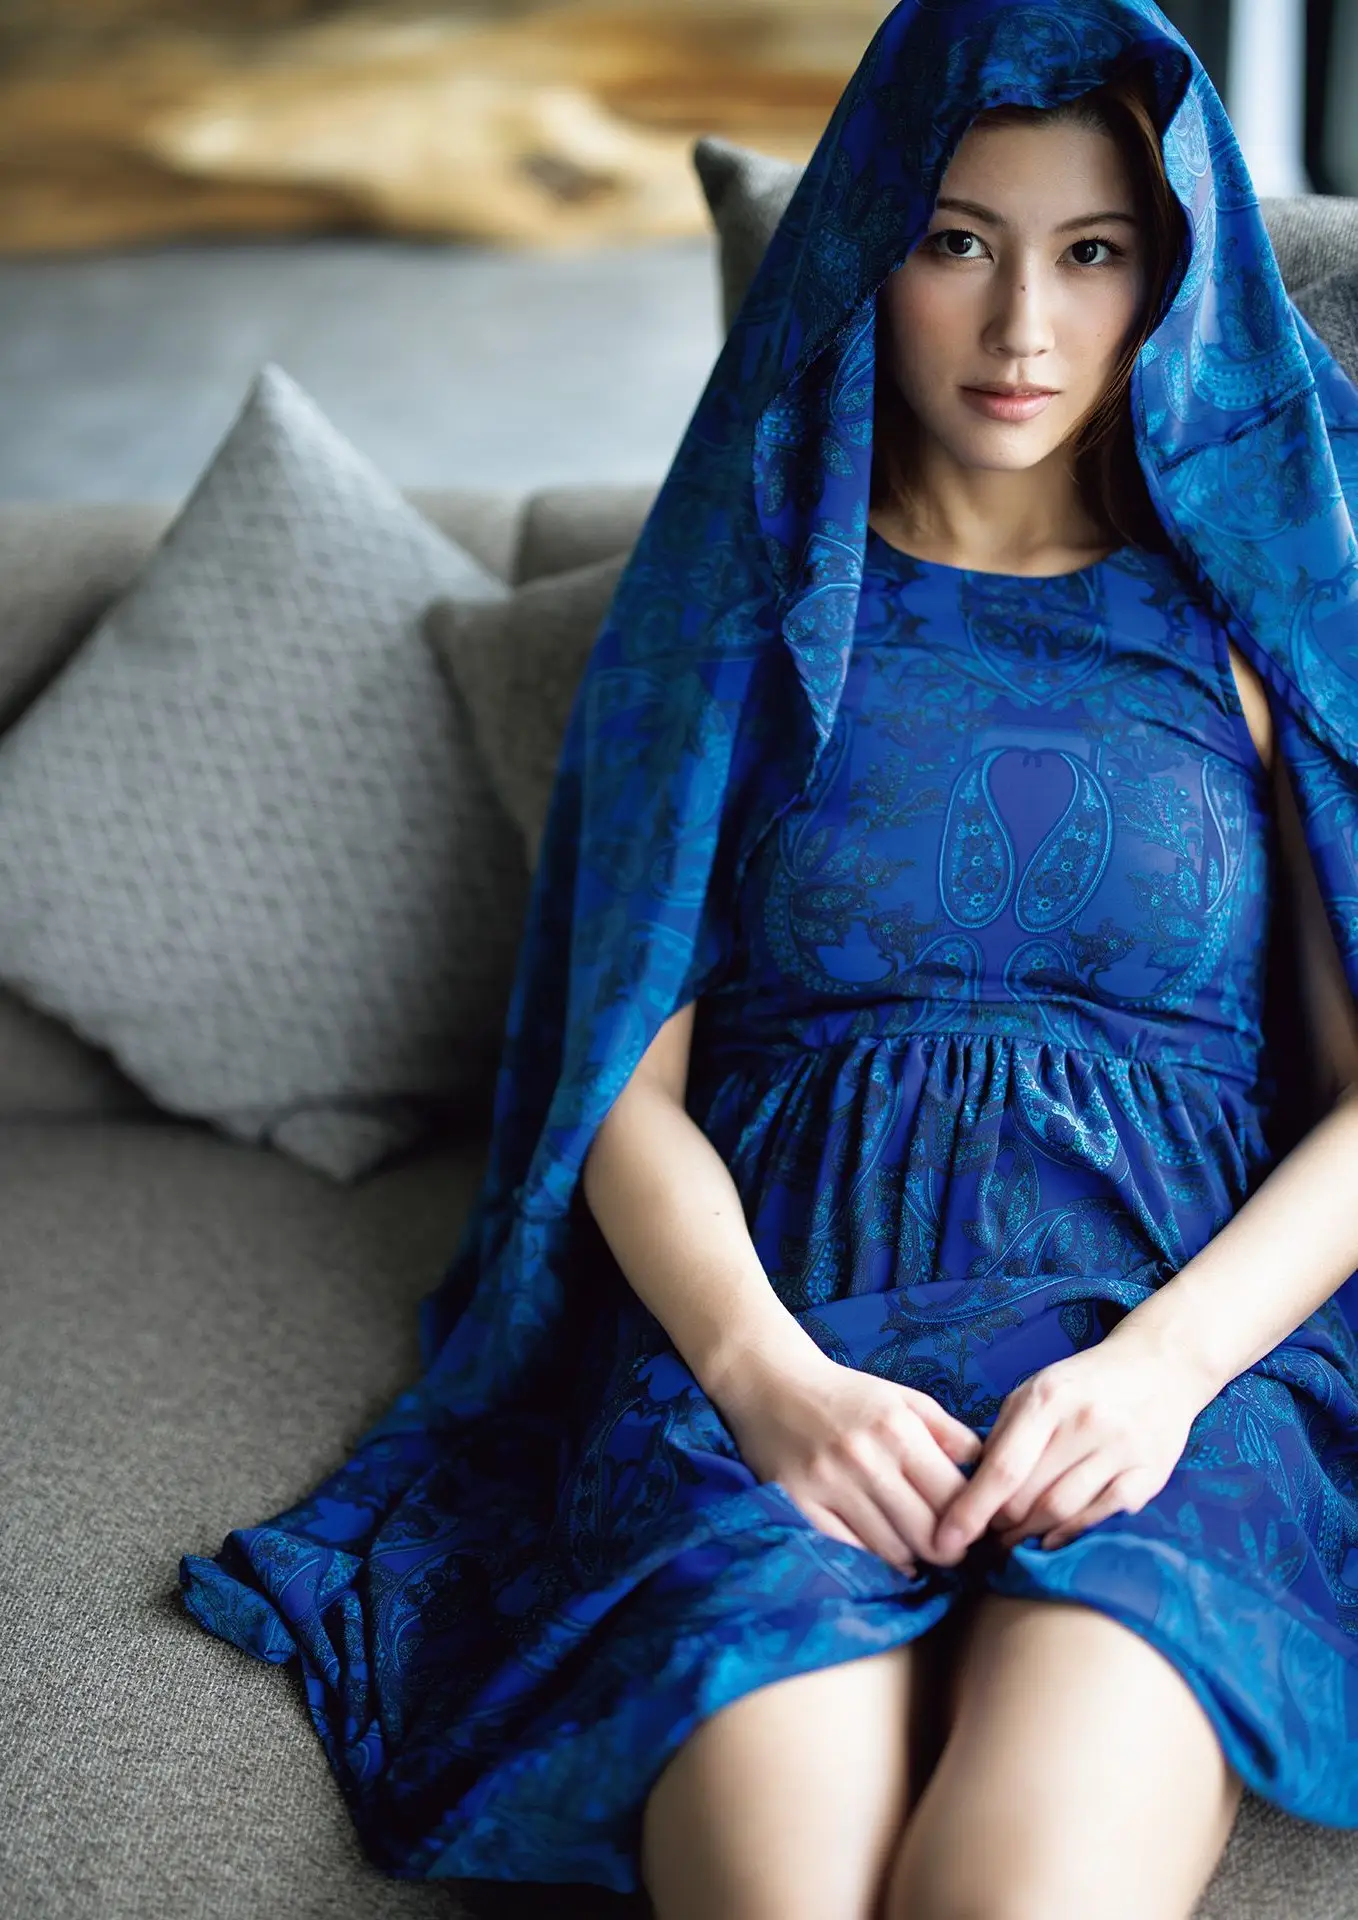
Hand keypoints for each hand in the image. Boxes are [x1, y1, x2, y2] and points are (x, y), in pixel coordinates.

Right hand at [720, 1352, 983, 1575]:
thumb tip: (990, 1473)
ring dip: (911, 1557)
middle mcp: (865, 1458)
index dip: (971, 1523)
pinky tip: (883, 1552)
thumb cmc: (847, 1395)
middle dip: (946, 1549)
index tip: (972, 1530)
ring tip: (915, 1547)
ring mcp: (828, 1484)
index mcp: (898, 1429)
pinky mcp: (798, 1504)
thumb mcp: (905, 1399)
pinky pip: (849, 1551)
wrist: (772, 1383)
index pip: (954, 1499)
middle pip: (927, 1533)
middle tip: (948, 1549)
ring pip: (892, 1551)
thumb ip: (951, 1434)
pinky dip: (872, 1560)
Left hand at [928, 1330, 1204, 1562]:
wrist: (1160, 1366)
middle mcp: (1086, 1423)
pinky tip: (1050, 1539)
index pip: (1002, 1468)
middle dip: (997, 1524)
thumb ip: (1004, 1435)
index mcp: (1048, 1398)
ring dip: (1028, 1536)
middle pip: (1029, 1496)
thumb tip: (971, 1488)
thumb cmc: (1085, 1383)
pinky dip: (1069, 1535)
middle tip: (982, 1536)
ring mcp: (1122, 1450)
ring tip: (1010, 1543)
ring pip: (1062, 1512)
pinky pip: (1101, 1517)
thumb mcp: (1036, 1390)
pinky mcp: (1150, 1474)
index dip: (970, 1510)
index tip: (946, 1540)